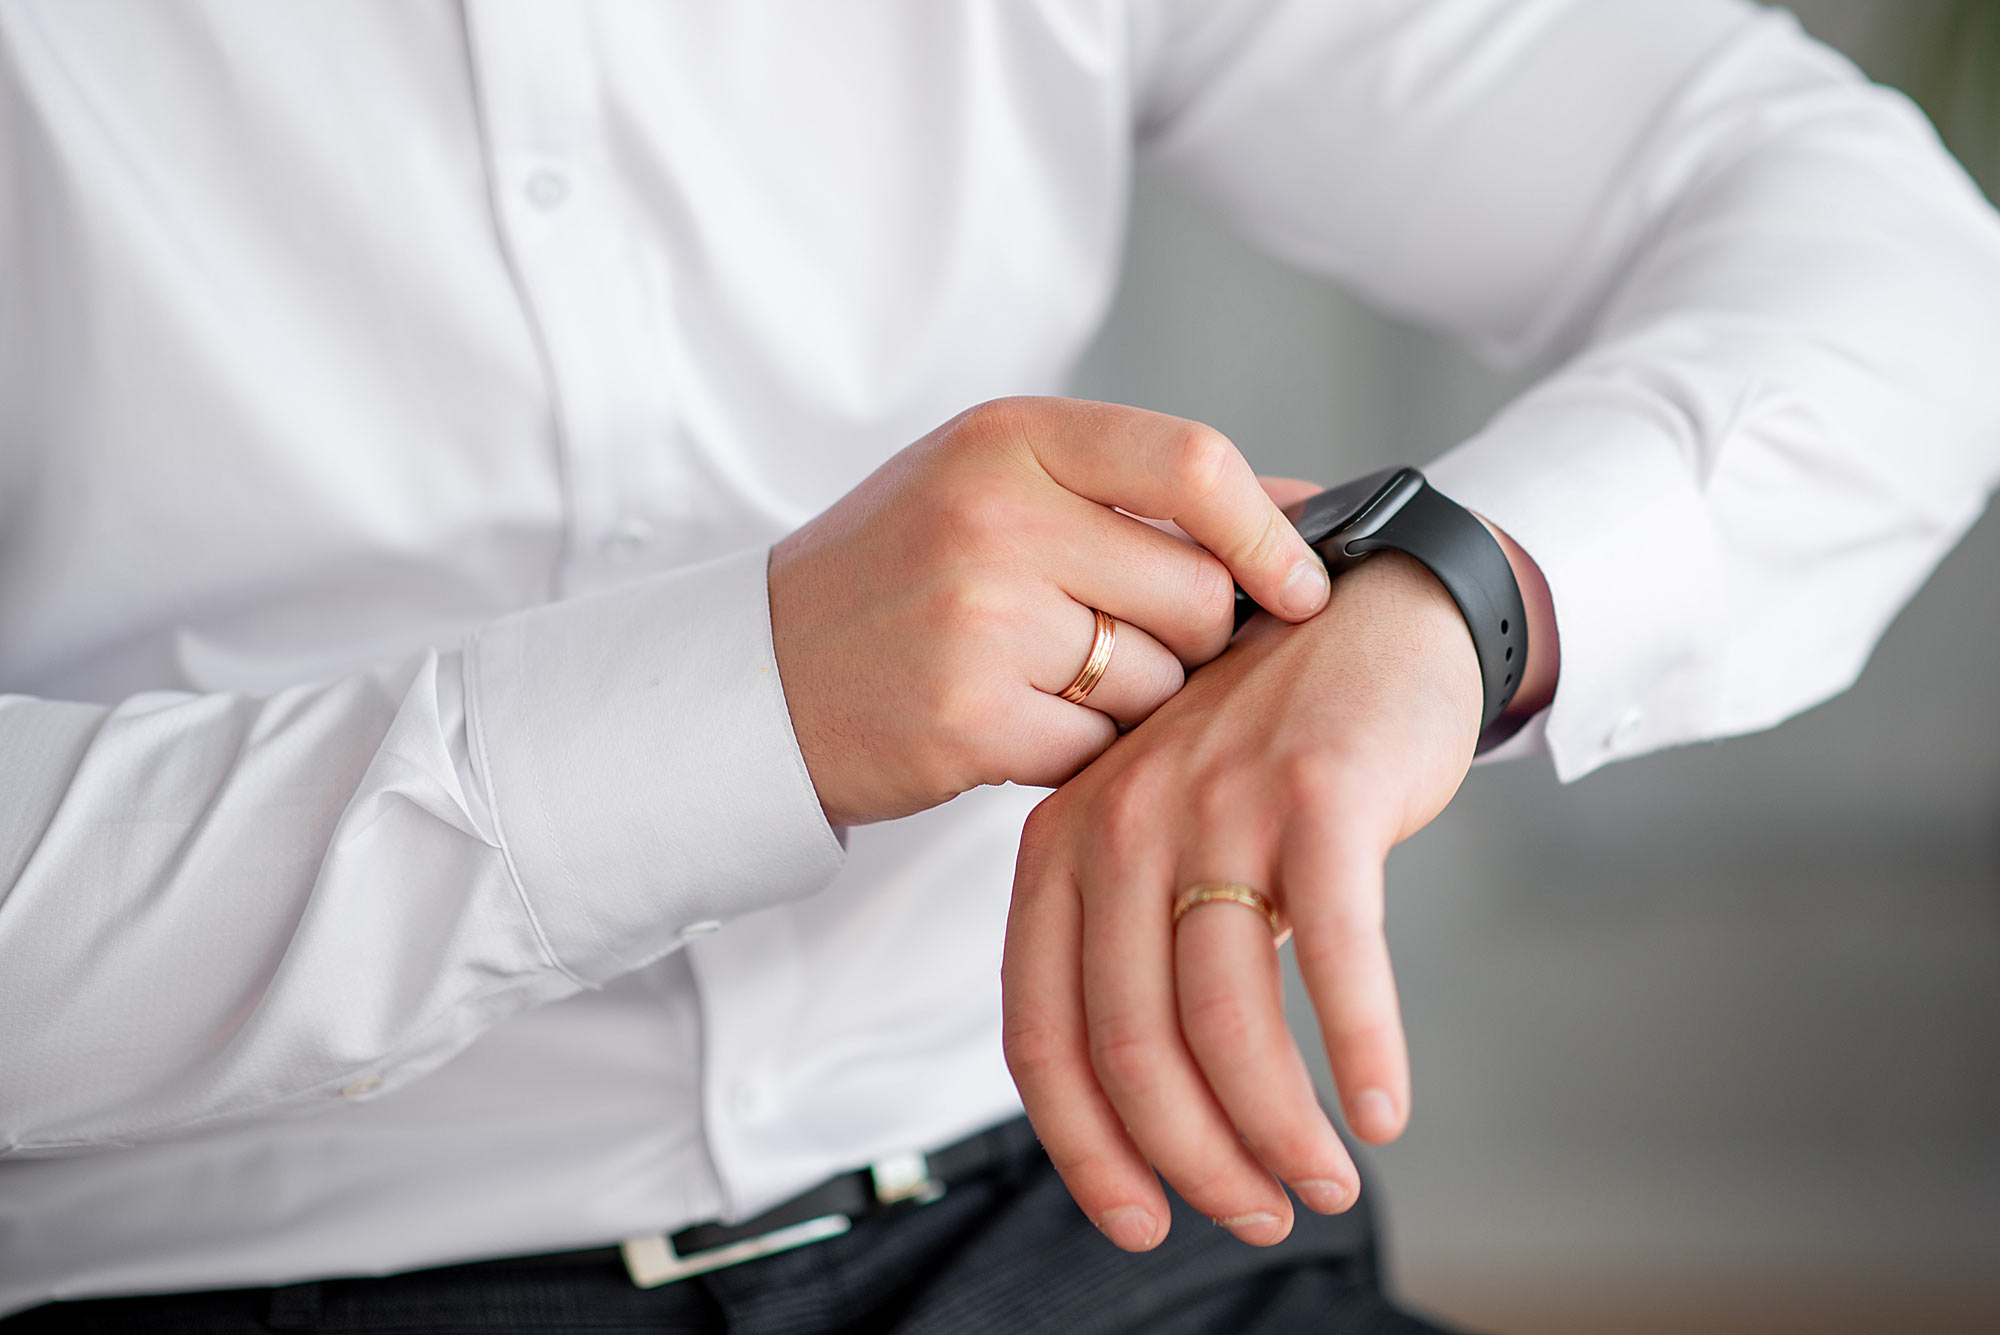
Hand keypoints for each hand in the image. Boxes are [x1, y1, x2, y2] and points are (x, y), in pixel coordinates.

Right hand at [770, 398, 1332, 826]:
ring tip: (1045, 680)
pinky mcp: (969, 720)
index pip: (1193, 463)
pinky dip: (1082, 753)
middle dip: (1188, 637)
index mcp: (1010, 439)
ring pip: (1158, 682)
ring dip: (1133, 702)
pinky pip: (1102, 749)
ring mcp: (978, 619)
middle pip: (1195, 592)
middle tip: (1119, 643)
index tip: (1303, 587)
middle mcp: (995, 516)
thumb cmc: (901, 575)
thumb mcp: (1002, 488)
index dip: (1270, 533)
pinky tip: (1018, 724)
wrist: (761, 675)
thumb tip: (1316, 513)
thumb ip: (1146, 493)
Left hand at [1001, 512, 1554, 1250]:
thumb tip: (1158, 1118)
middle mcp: (1121, 824)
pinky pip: (1336, 958)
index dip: (1085, 1148)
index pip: (1040, 1034)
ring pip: (1226, 1022)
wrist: (1368, 610)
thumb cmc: (1263, 746)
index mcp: (1062, 844)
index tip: (1139, 1219)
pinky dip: (1362, 1053)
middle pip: (1132, 1047)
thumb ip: (1135, 946)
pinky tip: (1383, 1111)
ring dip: (1280, 1131)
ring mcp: (1217, 805)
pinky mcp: (1319, 796)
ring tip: (1325, 1182)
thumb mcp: (1160, 832)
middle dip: (1195, 1161)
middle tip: (1258, 1213)